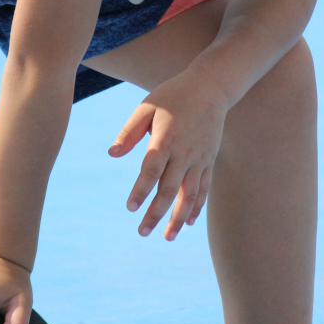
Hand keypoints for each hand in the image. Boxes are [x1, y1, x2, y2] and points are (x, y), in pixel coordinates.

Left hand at [109, 72, 228, 240]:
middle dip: (156, 213)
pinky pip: (204, 188)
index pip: (151, 170)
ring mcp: (199, 158)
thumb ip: (129, 132)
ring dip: (179, 218)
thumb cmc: (173, 95)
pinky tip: (190, 223)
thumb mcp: (147, 107)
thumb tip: (112, 154)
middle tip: (142, 232)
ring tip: (167, 237)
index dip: (141, 190)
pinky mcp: (209, 160)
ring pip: (190, 194)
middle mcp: (184, 152)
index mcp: (165, 139)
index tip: (131, 208)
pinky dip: (197, 206)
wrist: (211, 87)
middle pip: (169, 189)